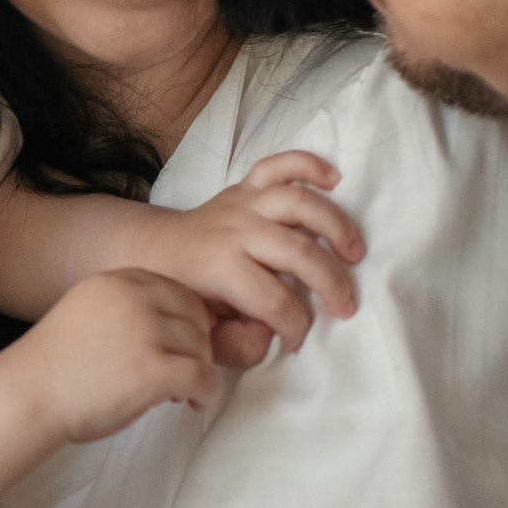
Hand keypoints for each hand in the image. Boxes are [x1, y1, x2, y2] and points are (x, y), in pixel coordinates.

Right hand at [18, 269, 229, 448]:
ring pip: (203, 348)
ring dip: (200, 372)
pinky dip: (207, 394)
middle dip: (197, 346)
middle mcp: (134, 299)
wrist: (26, 396)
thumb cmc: (53, 368)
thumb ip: (128, 310)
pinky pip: (204, 377)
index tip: (183, 344)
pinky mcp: (154, 369)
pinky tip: (194, 403)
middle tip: (186, 371)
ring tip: (182, 392)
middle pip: (195, 317)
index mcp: (116, 282)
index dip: (187, 321)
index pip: (176, 291)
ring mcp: (146, 332)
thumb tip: (181, 326)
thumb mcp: (88, 314)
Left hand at [148, 151, 361, 355]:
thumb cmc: (182, 294)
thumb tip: (271, 337)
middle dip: (330, 284)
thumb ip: (235, 344)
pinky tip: (334, 179)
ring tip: (355, 253)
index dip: (296, 327)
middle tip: (346, 308)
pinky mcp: (245, 186)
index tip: (298, 342)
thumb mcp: (198, 333)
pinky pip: (280, 164)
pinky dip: (309, 164)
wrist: (151, 250)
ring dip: (335, 225)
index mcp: (218, 268)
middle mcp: (234, 230)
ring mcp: (241, 203)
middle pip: (297, 252)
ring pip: (298, 201)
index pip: (274, 301)